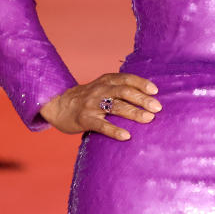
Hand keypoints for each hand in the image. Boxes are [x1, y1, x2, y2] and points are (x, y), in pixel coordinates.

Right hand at [38, 73, 160, 139]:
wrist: (57, 105)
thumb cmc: (86, 98)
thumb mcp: (101, 87)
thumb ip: (118, 88)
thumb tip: (147, 96)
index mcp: (106, 81)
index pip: (126, 78)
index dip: (141, 83)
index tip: (155, 91)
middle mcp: (99, 90)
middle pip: (124, 92)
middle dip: (142, 99)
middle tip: (157, 107)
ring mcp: (91, 104)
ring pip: (115, 107)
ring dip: (133, 112)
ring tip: (148, 119)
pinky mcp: (84, 119)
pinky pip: (101, 125)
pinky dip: (114, 130)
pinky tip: (126, 136)